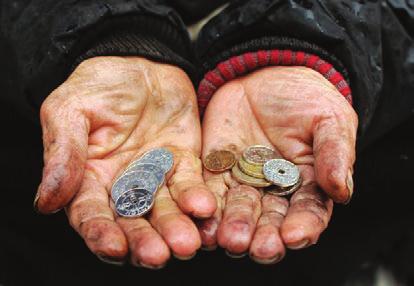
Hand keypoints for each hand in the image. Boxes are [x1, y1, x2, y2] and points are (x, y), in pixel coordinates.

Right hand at [35, 57, 215, 267]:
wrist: (139, 62)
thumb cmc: (99, 85)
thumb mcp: (70, 110)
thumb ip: (63, 153)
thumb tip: (46, 202)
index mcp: (89, 178)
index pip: (91, 214)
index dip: (101, 233)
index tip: (114, 247)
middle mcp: (123, 185)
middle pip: (132, 220)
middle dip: (144, 239)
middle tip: (158, 256)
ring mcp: (155, 176)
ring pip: (165, 208)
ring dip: (175, 226)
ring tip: (187, 243)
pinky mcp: (183, 162)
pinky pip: (190, 183)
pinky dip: (197, 197)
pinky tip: (205, 209)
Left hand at [198, 66, 357, 262]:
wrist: (266, 73)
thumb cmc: (304, 97)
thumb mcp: (329, 118)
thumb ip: (335, 152)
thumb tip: (341, 190)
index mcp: (307, 183)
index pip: (308, 212)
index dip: (303, 226)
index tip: (295, 236)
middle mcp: (274, 190)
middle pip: (270, 220)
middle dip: (264, 235)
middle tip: (257, 248)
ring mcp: (244, 181)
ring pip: (238, 211)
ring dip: (234, 227)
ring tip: (229, 239)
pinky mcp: (217, 170)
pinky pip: (210, 191)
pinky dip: (206, 207)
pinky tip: (203, 222)